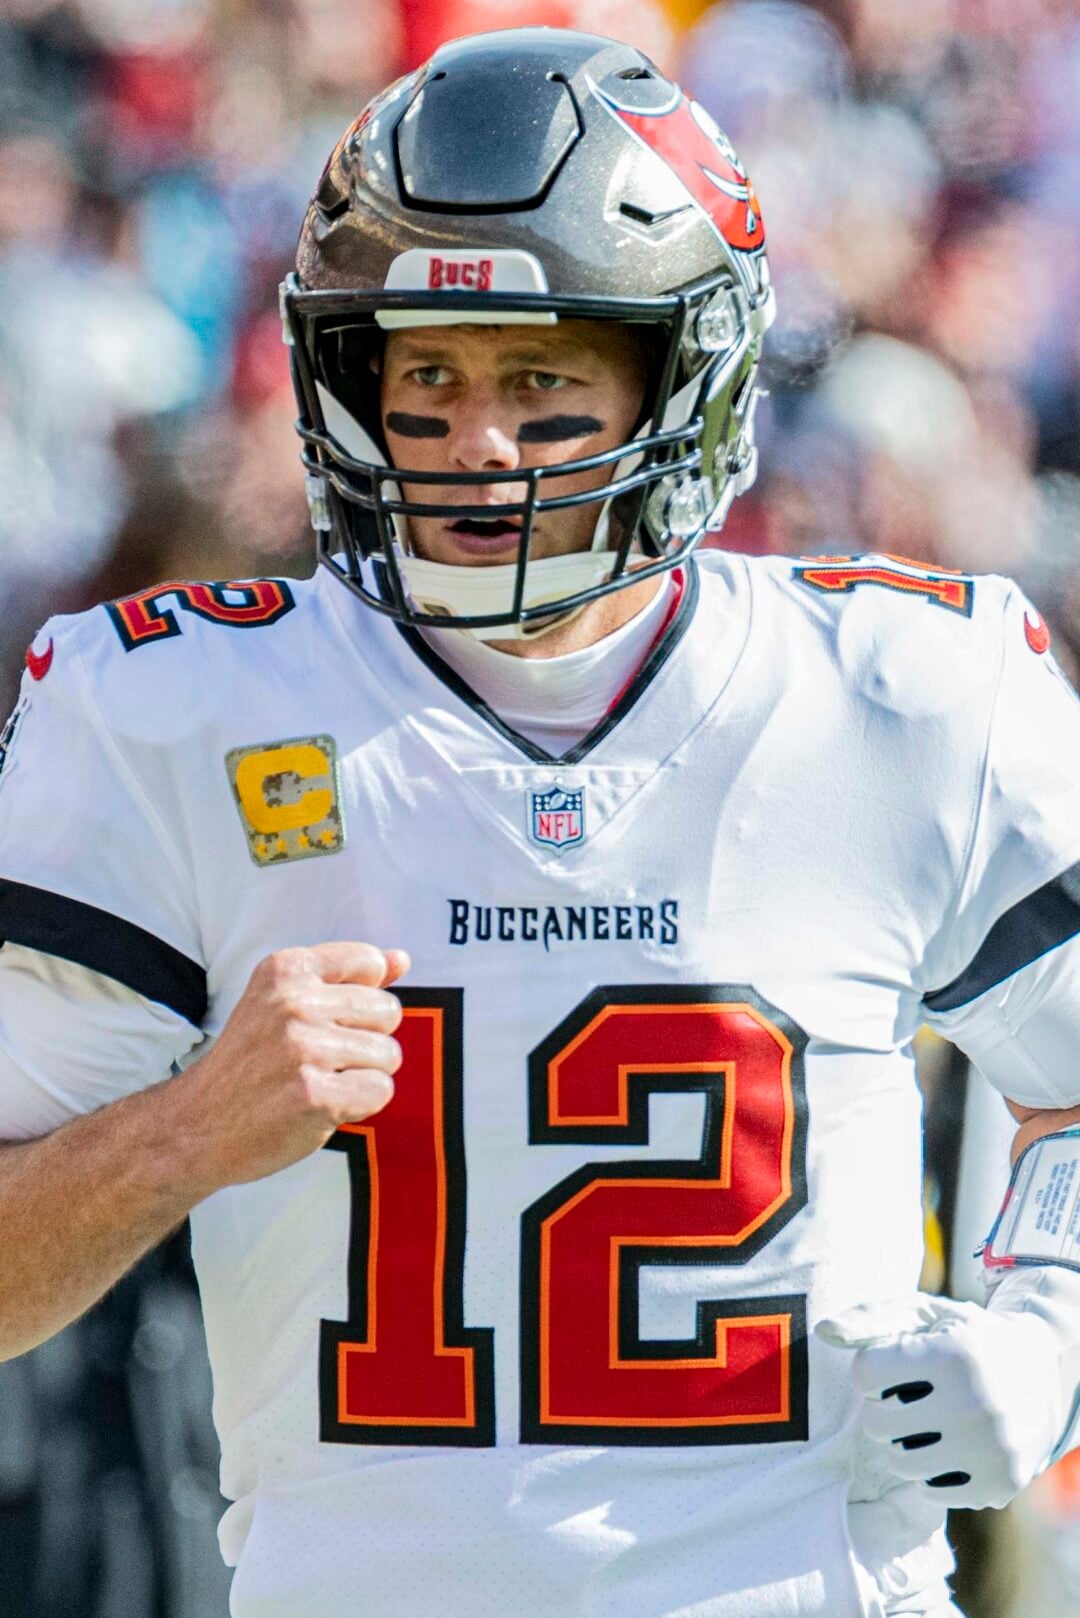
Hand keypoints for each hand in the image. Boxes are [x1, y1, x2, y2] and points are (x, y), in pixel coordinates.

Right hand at [173, 942, 409, 1194]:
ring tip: (321, 1082)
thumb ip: (345, 978)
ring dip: (364, 1075)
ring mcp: (304, 1049)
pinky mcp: (315, 1095)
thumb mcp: (282, 1002)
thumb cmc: (249, 1064)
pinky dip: (361, 1104)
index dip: (360, 999)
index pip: (369, 962)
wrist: (196, 1125)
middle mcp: (294, 1003)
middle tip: (323, 1060)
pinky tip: (325, 1105)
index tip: (328, 1021)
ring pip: (389, 1054)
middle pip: (388, 1011)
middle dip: (367, 1040)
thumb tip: (401, 959)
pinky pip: (380, 1091)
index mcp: (285, 970)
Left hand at [817, 1290, 1069, 1509]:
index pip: (867, 1374)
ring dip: (899, 1443)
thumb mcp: (924, 1314)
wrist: (1044, 1370)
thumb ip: (871, 1318)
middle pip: (878, 1424)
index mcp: (957, 1355)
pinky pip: (931, 1491)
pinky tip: (945, 1445)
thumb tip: (823, 1332)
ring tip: (918, 1423)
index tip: (887, 1367)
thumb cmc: (965, 1338)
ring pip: (900, 1463)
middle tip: (901, 1398)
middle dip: (880, 1408)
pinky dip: (929, 1470)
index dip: (869, 1370)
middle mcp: (980, 1405)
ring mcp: (993, 1450)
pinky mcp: (1000, 1485)